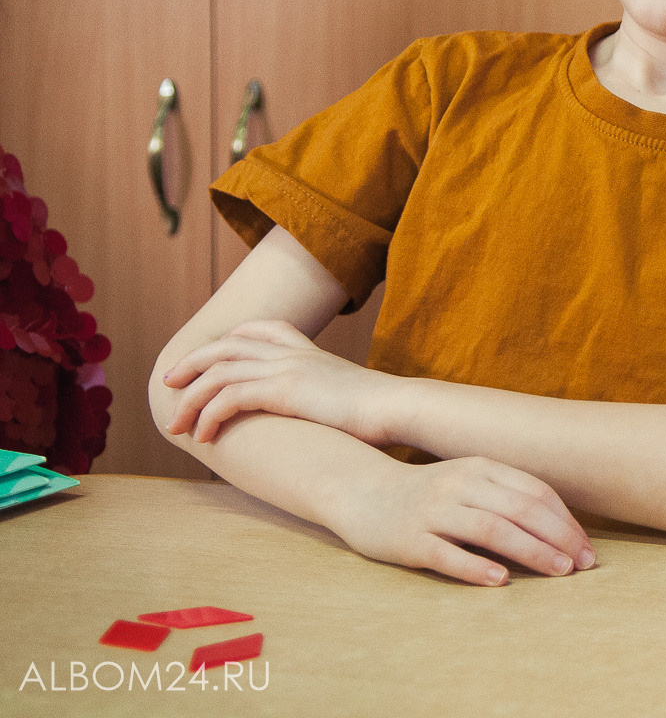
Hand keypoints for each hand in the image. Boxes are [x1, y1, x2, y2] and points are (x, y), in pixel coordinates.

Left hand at [161, 319, 402, 445]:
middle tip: (168, 382)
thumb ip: (329, 397)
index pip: (262, 328)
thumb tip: (326, 415)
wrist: (396, 408)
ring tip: (175, 424)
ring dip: (189, 399)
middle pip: (227, 345)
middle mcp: (293, 353)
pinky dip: (208, 416)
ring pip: (219, 372)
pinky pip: (229, 397)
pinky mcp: (283, 389)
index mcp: (309, 351)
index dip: (230, 338)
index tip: (209, 356)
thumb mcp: (349, 395)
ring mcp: (287, 368)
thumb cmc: (381, 412)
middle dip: (192, 363)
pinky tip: (203, 437)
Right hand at [327, 454, 595, 585]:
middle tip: (584, 564)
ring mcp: (433, 512)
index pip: (536, 492)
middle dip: (559, 538)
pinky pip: (447, 554)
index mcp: (481, 468)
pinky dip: (476, 566)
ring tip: (559, 571)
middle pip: (521, 510)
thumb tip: (560, 528)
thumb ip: (507, 495)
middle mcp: (460, 485)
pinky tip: (501, 580)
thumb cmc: (429, 493)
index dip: (566, 521)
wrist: (362, 492)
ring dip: (531, 551)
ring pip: (491, 529)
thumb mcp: (470, 482)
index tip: (588, 548)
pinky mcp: (409, 540)